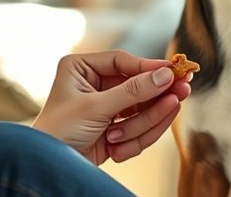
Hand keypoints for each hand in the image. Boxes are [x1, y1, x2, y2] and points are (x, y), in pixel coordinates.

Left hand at [31, 50, 190, 164]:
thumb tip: (165, 74)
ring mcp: (108, 107)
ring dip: (136, 127)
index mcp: (82, 68)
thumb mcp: (95, 107)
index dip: (149, 67)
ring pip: (143, 109)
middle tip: (182, 93)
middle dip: (154, 99)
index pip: (124, 61)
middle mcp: (96, 84)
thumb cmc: (58, 133)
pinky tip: (113, 149)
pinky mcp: (116, 128)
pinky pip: (140, 129)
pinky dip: (132, 142)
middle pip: (140, 85)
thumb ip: (133, 91)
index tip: (173, 71)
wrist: (48, 168)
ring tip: (119, 138)